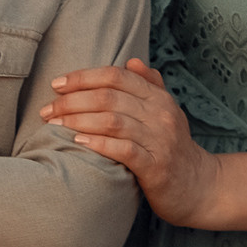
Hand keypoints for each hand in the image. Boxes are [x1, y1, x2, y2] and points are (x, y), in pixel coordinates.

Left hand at [40, 58, 224, 225]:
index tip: (57, 84)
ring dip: (78, 120)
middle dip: (72, 100)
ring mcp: (160, 140)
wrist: (199, 186)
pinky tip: (78, 141)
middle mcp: (160, 114)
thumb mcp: (166, 112)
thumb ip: (150, 85)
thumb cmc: (173, 148)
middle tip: (47, 109)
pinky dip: (98, 143)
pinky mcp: (156, 167)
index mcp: (159, 97)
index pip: (117, 76)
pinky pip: (124, 150)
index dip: (83, 77)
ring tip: (55, 124)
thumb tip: (132, 60)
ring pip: (113, 120)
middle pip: (109, 97)